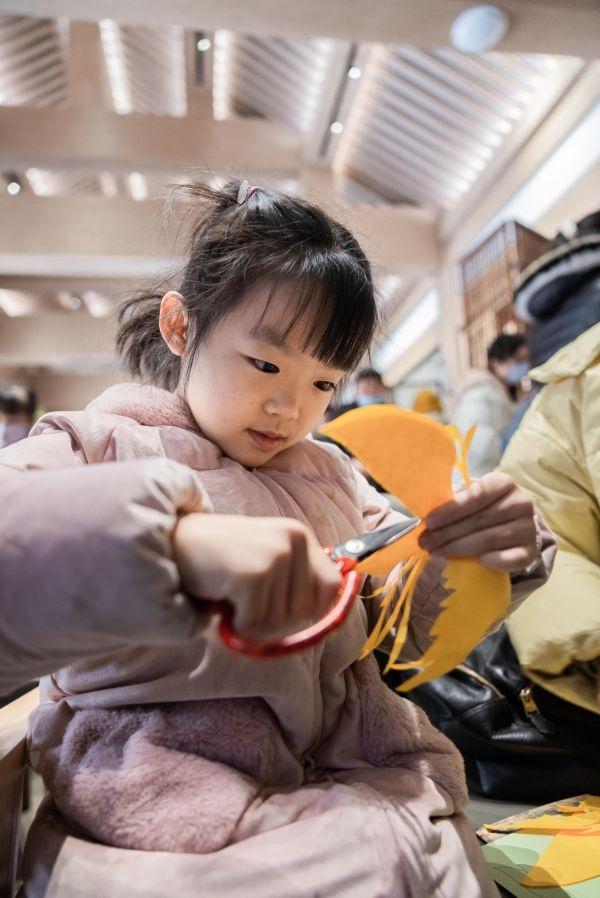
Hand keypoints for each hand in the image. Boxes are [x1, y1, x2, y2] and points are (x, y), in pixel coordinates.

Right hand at [173, 514, 341, 636]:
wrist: (174, 543)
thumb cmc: (219, 560)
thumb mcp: (265, 561)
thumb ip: (293, 582)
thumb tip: (322, 614)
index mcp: (298, 535)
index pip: (331, 586)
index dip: (313, 609)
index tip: (286, 614)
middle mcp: (293, 540)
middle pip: (306, 611)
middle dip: (276, 621)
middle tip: (247, 604)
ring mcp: (275, 555)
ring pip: (279, 622)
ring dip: (252, 623)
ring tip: (232, 595)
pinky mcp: (254, 574)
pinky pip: (255, 624)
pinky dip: (237, 625)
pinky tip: (223, 601)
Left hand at [418, 472, 538, 571]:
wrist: (512, 526)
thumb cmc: (482, 508)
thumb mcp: (470, 498)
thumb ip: (453, 502)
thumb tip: (426, 516)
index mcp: (504, 482)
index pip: (476, 495)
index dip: (451, 510)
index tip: (428, 522)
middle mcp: (522, 503)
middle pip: (478, 520)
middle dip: (446, 533)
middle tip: (424, 542)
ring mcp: (528, 528)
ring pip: (487, 540)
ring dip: (456, 548)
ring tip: (435, 552)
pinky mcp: (530, 552)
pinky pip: (504, 559)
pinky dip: (483, 561)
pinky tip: (465, 561)